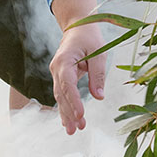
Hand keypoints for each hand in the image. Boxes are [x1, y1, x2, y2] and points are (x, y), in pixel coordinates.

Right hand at [50, 0, 106, 134]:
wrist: (78, 26)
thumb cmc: (89, 37)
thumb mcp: (98, 52)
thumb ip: (98, 74)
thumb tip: (99, 97)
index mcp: (64, 61)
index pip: (68, 85)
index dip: (73, 101)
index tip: (80, 115)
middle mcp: (57, 68)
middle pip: (61, 94)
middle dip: (69, 113)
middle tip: (77, 129)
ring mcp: (57, 73)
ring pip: (60, 96)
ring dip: (66, 114)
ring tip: (74, 130)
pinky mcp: (61, 77)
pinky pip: (62, 94)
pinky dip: (65, 107)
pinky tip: (68, 121)